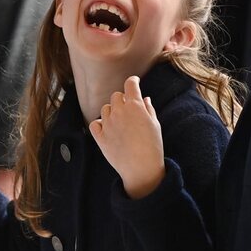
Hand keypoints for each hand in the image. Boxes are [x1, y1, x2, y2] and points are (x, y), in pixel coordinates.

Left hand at [89, 76, 164, 198]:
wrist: (141, 169)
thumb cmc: (153, 146)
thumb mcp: (155, 124)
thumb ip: (148, 109)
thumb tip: (144, 99)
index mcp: (135, 106)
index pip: (130, 85)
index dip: (133, 81)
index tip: (134, 81)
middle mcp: (119, 112)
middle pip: (116, 96)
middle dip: (123, 99)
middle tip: (129, 108)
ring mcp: (108, 124)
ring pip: (105, 109)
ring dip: (112, 111)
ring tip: (120, 121)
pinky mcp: (100, 137)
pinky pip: (95, 124)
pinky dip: (100, 124)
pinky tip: (107, 128)